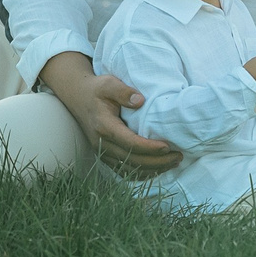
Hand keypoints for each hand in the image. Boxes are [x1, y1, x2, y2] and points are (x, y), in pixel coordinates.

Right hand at [38, 53, 181, 177]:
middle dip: (157, 161)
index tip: (167, 146)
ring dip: (153, 169)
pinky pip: (125, 170)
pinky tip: (158, 168)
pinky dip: (142, 173)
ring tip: (173, 163)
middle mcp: (102, 144)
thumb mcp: (108, 84)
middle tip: (178, 156)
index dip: (149, 148)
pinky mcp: (105, 156)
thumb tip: (140, 100)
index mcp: (104, 126)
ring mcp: (102, 152)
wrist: (77, 97)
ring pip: (130, 169)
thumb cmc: (96, 89)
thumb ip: (123, 91)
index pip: (129, 143)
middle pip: (132, 160)